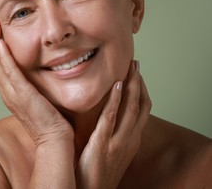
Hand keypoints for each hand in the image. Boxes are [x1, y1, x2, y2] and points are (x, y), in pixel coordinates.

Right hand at [0, 13, 72, 145]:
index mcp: (9, 90)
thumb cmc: (50, 119)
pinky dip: (2, 55)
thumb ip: (32, 82)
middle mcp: (6, 91)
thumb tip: (36, 68)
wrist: (55, 140)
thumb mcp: (37, 96)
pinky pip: (7, 72)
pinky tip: (0, 40)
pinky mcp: (21, 95)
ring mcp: (11, 94)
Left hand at [76, 61, 151, 188]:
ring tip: (130, 68)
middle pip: (141, 105)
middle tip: (135, 64)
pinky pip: (110, 118)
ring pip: (131, 108)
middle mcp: (129, 139)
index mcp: (131, 140)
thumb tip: (108, 119)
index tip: (136, 74)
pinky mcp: (102, 144)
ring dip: (132, 85)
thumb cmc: (96, 173)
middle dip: (139, 82)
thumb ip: (112, 135)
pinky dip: (115, 99)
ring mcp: (118, 142)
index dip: (141, 91)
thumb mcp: (111, 152)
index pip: (142, 111)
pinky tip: (115, 85)